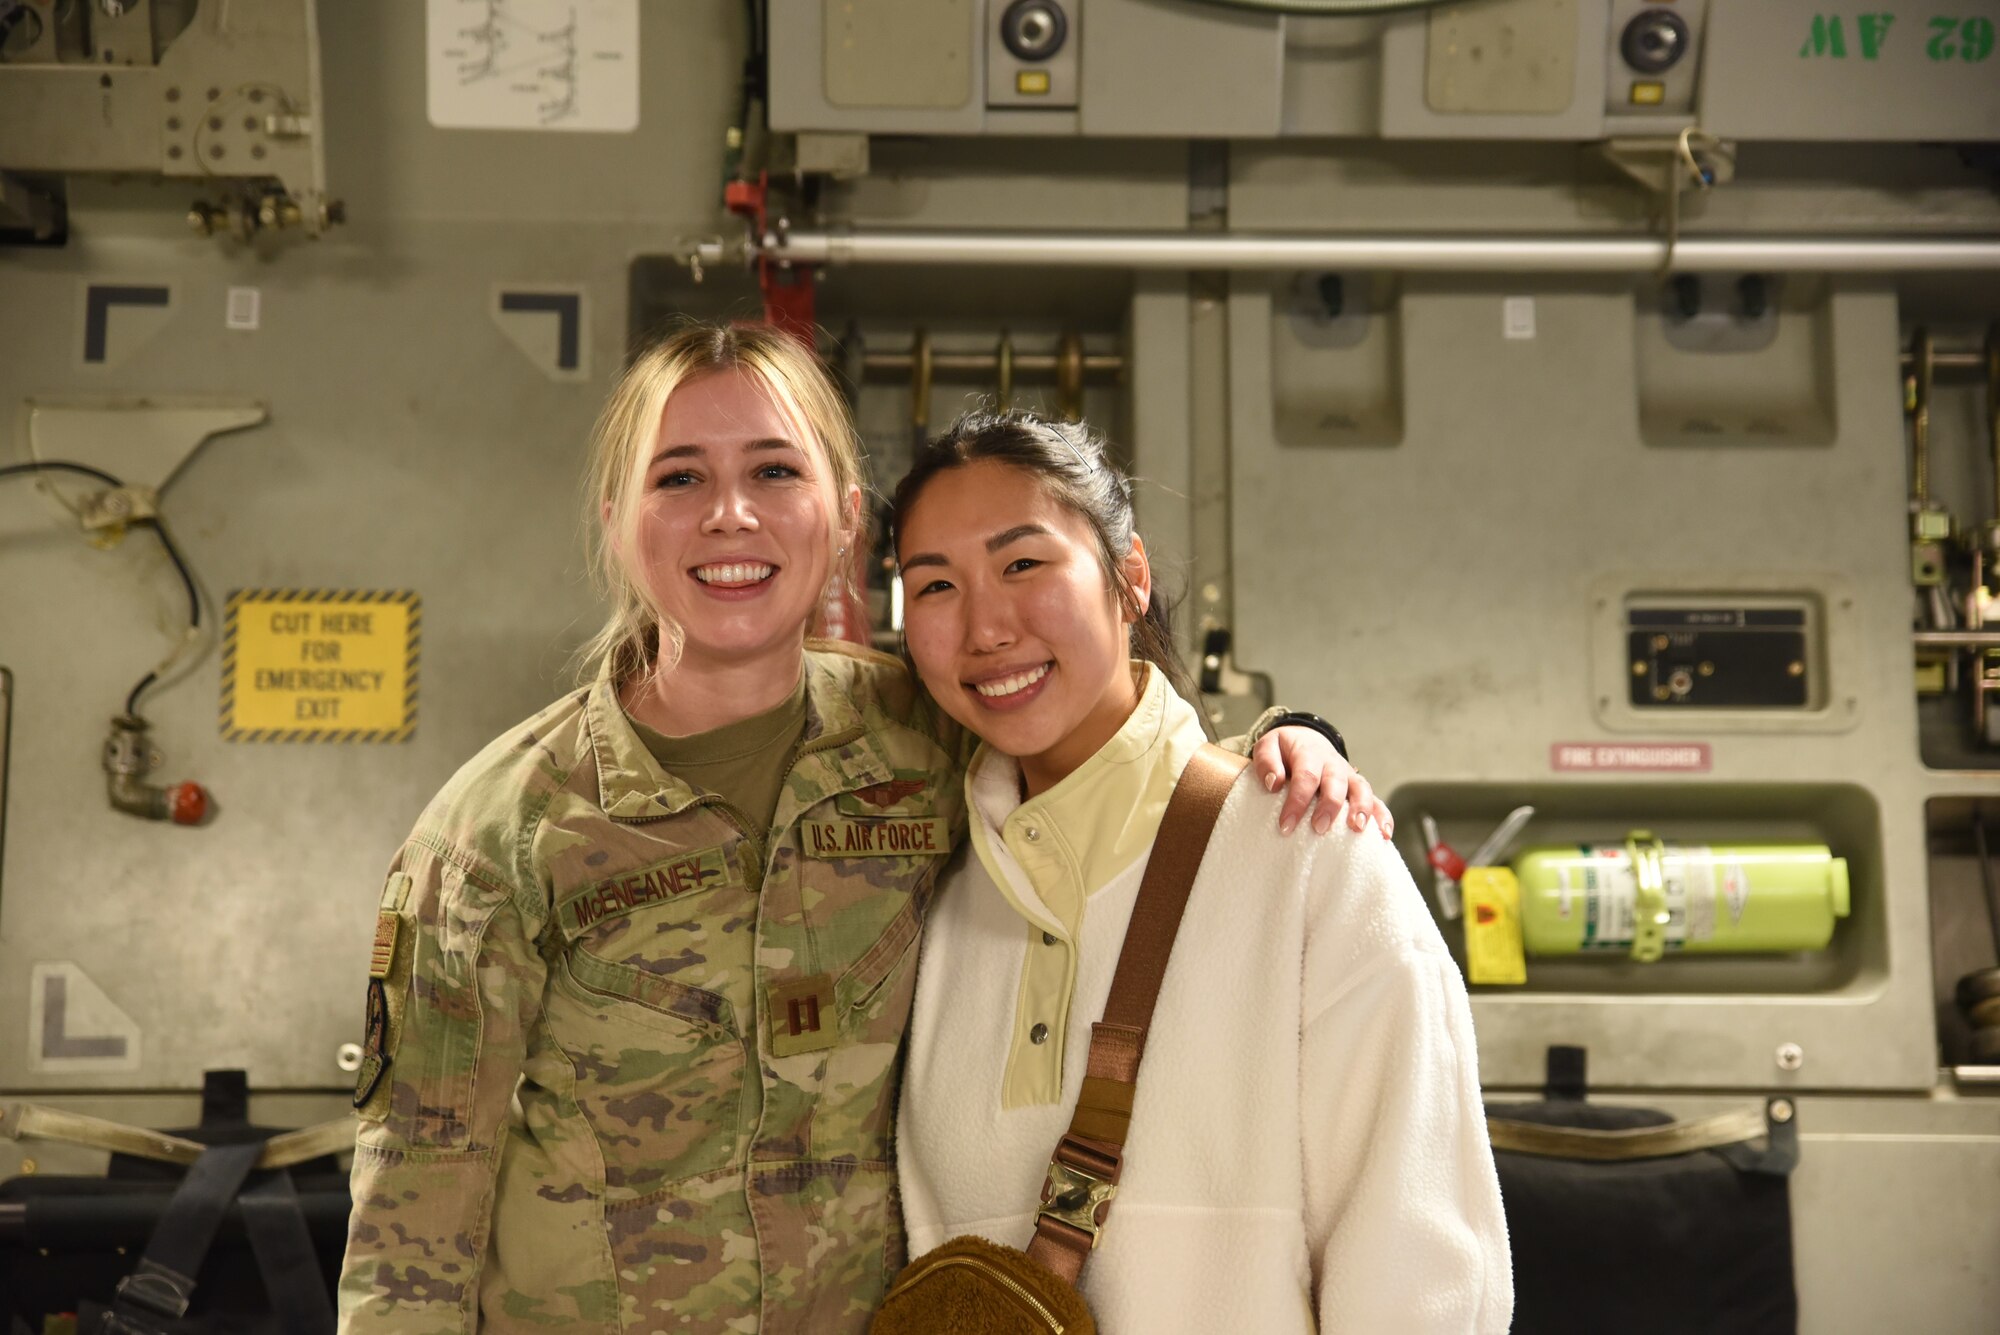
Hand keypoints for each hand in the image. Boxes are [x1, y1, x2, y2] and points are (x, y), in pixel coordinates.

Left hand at [1251, 727, 1395, 838]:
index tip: (1285, 826)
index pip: (1306, 777)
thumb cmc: (1284, 750)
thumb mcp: (1268, 747)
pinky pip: (1376, 799)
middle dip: (1329, 807)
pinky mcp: (1358, 788)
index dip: (1297, 801)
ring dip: (1362, 808)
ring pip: (1361, 788)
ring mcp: (1349, 776)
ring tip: (1357, 829)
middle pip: (1335, 783)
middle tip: (1318, 829)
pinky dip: (1383, 815)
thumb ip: (1266, 762)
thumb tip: (1273, 783)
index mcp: (1309, 754)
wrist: (1305, 739)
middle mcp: (1332, 764)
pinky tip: (1384, 835)